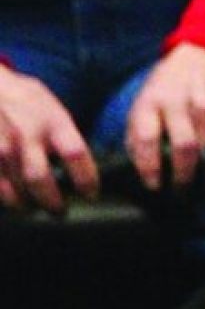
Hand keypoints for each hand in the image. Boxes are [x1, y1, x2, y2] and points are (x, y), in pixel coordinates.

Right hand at [0, 66, 97, 212]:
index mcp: (53, 121)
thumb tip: (79, 160)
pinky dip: (7, 199)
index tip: (91, 194)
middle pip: (42, 181)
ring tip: (36, 208)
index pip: (76, 155)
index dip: (87, 179)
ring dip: (29, 205)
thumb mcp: (51, 106)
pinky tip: (14, 201)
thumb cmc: (22, 96)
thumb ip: (63, 132)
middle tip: (60, 211)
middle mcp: (27, 137)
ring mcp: (2, 149)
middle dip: (53, 203)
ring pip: (17, 190)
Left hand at [123, 43, 204, 191]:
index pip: (147, 139)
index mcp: (150, 103)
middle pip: (185, 144)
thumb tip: (139, 169)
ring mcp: (204, 99)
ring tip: (198, 175)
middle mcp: (176, 100)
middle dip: (183, 172)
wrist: (195, 55)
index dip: (150, 166)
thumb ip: (137, 135)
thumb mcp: (141, 106)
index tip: (154, 185)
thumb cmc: (162, 89)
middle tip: (181, 189)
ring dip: (203, 161)